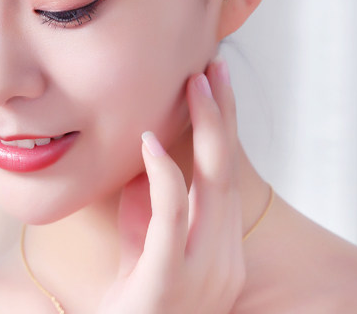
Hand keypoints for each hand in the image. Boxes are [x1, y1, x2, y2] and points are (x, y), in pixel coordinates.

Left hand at [98, 60, 244, 313]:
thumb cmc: (130, 301)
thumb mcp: (143, 246)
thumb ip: (152, 205)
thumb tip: (149, 154)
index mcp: (220, 249)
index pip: (225, 174)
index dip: (224, 125)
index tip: (215, 81)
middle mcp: (223, 259)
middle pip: (227, 170)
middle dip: (223, 113)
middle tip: (213, 66)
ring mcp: (204, 274)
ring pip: (212, 183)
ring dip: (205, 127)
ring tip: (194, 83)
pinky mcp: (169, 283)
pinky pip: (172, 217)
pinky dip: (163, 173)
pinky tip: (147, 141)